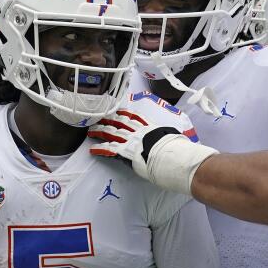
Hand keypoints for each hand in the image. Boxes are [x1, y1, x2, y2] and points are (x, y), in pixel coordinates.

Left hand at [88, 93, 217, 193]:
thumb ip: (170, 136)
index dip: (126, 113)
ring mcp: (130, 141)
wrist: (170, 157)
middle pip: (120, 123)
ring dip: (100, 131)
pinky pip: (109, 150)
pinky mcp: (125, 153)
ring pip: (112, 133)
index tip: (119, 111)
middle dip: (109, 120)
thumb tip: (176, 138)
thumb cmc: (176, 150)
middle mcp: (138, 132)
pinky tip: (92, 149)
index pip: (136, 118)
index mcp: (150, 128)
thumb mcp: (174, 137)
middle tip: (99, 117)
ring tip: (90, 131)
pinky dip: (100, 149)